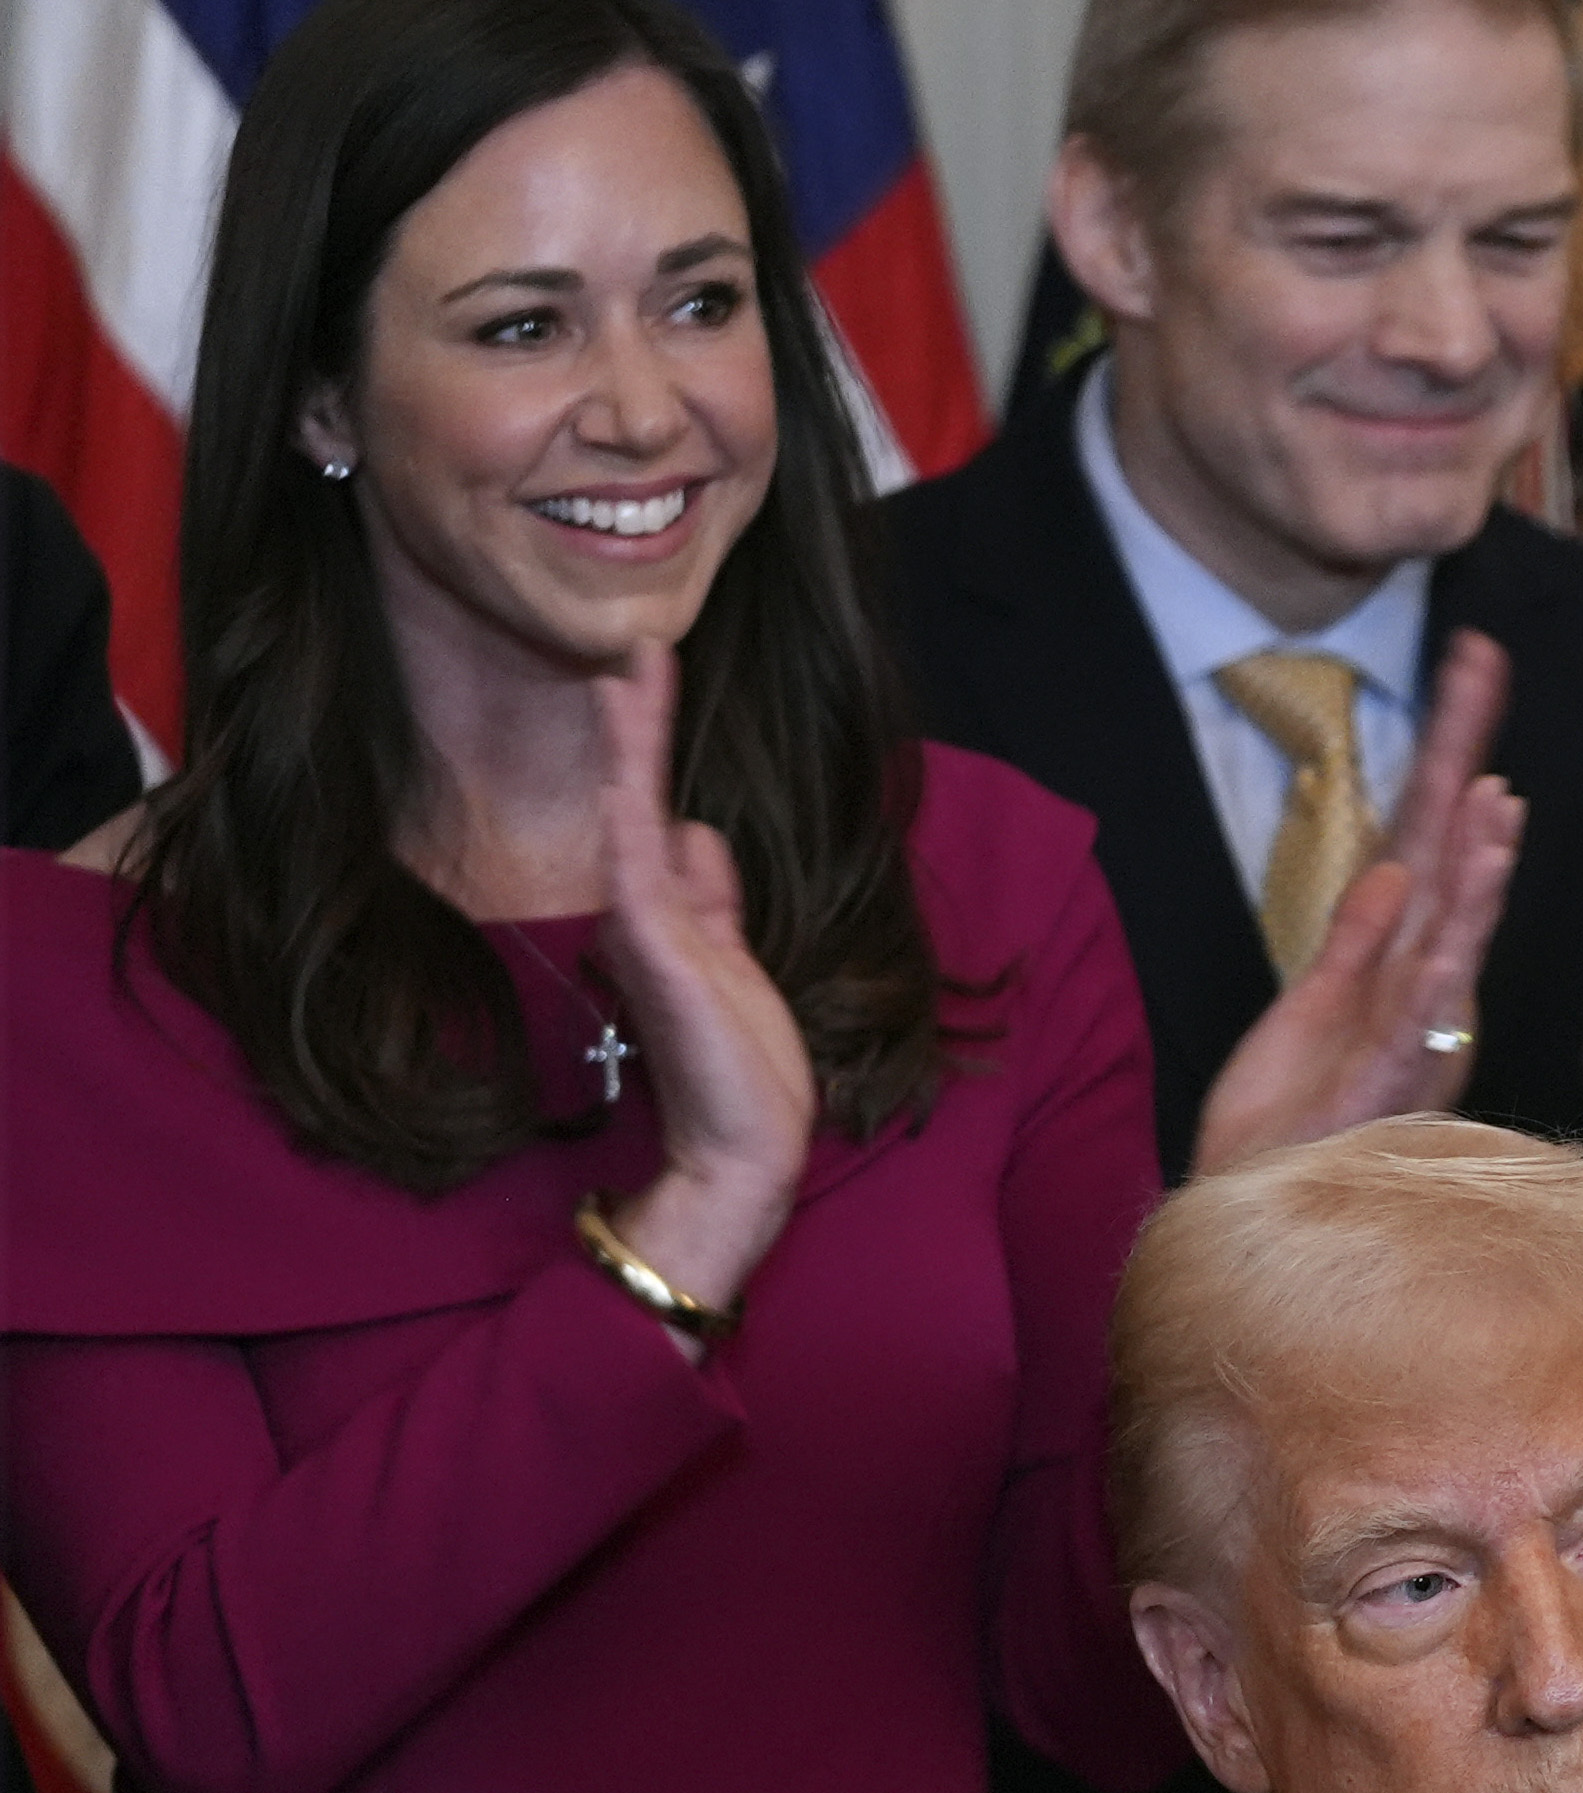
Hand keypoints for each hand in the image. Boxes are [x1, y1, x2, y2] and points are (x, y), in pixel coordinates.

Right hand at [588, 642, 816, 1330]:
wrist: (743, 1145)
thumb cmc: (741, 1064)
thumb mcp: (735, 955)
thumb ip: (710, 894)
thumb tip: (693, 829)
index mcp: (666, 908)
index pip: (657, 807)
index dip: (654, 743)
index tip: (651, 674)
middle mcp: (643, 908)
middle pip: (640, 795)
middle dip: (640, 723)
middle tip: (640, 647)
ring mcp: (643, 924)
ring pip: (633, 812)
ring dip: (634, 743)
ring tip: (629, 672)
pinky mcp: (655, 947)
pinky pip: (637, 862)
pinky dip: (632, 811)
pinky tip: (630, 765)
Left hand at [1193, 633, 1526, 1175]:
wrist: (1256, 1219)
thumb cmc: (1287, 1130)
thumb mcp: (1307, 1015)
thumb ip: (1353, 942)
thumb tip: (1391, 868)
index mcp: (1398, 964)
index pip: (1426, 837)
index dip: (1447, 752)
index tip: (1466, 666)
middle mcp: (1420, 987)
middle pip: (1447, 853)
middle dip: (1464, 757)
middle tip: (1481, 667)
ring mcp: (1412, 1029)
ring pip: (1454, 929)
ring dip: (1478, 861)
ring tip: (1496, 794)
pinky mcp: (1390, 1077)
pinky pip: (1425, 1004)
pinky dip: (1446, 949)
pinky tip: (1458, 906)